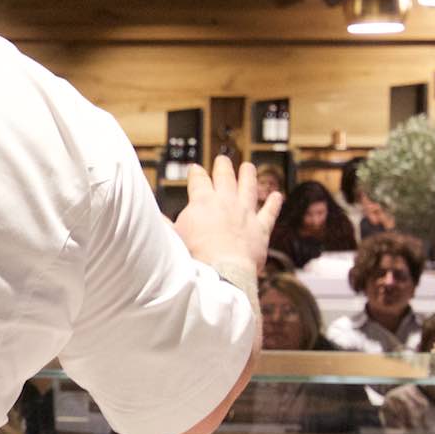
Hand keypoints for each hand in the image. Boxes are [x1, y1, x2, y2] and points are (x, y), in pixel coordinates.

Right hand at [174, 155, 281, 274]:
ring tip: (249, 167)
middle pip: (225, 178)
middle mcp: (226, 202)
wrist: (221, 273)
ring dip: (249, 176)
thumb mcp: (172, 238)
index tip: (195, 169)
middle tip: (223, 160)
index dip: (196, 173)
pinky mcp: (260, 229)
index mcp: (202, 202)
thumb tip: (156, 218)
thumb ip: (165, 225)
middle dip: (223, 167)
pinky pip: (269, 213)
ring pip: (249, 188)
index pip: (199, 180)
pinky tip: (277, 196)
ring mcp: (245, 214)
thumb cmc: (194, 258)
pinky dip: (273, 204)